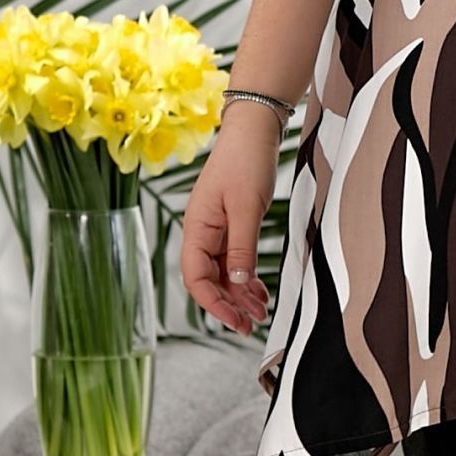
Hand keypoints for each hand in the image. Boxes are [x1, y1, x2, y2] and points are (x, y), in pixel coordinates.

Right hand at [181, 105, 283, 333]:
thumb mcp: (246, 209)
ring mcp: (216, 229)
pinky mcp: (231, 224)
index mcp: (196, 228)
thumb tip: (237, 284)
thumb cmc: (245, 162)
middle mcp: (202, 232)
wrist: (254, 131)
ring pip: (223, 272)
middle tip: (251, 324)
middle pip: (209, 280)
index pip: (196, 278)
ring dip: (239, 293)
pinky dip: (246, 276)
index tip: (236, 320)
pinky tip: (259, 290)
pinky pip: (234, 259)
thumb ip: (241, 248)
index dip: (214, 303)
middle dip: (229, 304)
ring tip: (260, 311)